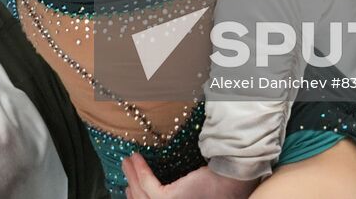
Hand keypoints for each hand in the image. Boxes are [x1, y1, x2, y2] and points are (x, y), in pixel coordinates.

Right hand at [123, 154, 258, 198]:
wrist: (229, 180)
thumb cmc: (214, 185)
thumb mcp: (188, 191)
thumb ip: (175, 191)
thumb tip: (159, 185)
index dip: (135, 197)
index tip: (129, 186)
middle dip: (131, 185)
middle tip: (126, 167)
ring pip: (142, 194)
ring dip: (132, 175)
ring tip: (128, 160)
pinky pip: (149, 185)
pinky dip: (140, 171)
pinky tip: (137, 159)